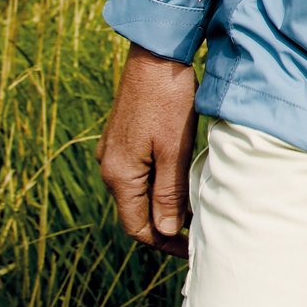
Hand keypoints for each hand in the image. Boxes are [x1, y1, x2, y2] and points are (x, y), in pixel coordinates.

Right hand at [99, 47, 199, 253]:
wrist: (156, 57)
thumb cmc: (168, 101)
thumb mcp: (174, 150)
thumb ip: (168, 193)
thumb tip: (165, 231)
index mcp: (119, 175)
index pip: (137, 227)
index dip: (164, 244)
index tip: (193, 250)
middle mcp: (109, 167)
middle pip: (135, 214)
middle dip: (164, 229)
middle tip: (197, 237)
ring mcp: (114, 153)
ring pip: (137, 195)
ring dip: (161, 209)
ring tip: (193, 215)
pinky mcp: (123, 140)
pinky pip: (138, 176)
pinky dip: (157, 188)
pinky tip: (180, 186)